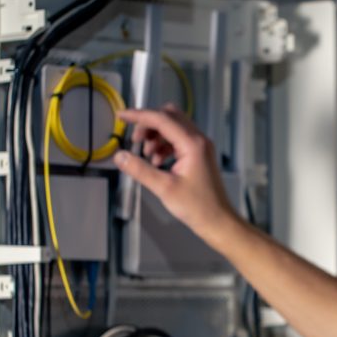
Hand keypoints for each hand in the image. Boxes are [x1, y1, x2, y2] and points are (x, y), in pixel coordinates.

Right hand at [113, 104, 239, 246]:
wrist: (217, 220)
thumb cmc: (197, 206)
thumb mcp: (164, 188)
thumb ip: (140, 170)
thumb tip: (120, 156)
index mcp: (192, 144)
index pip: (161, 119)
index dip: (138, 115)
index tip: (121, 116)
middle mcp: (198, 140)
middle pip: (169, 117)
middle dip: (148, 125)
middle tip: (135, 141)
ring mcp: (200, 147)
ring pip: (173, 128)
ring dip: (155, 136)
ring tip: (145, 156)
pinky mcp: (199, 155)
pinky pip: (178, 141)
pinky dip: (164, 146)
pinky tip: (156, 162)